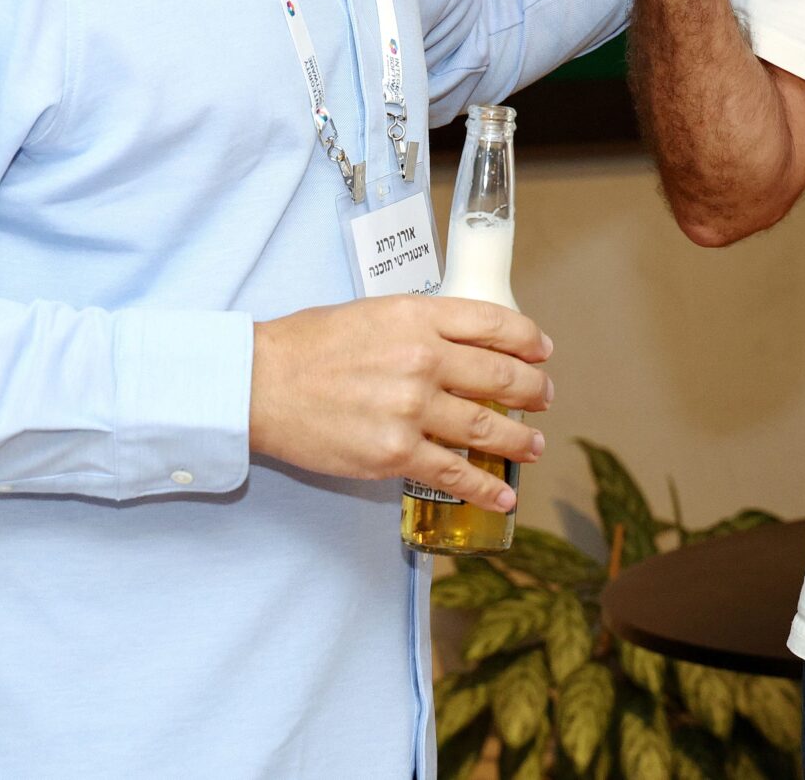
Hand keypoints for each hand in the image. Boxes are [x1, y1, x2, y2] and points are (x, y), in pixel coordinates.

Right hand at [248, 295, 551, 510]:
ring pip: (486, 426)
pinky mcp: (395, 453)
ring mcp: (412, 409)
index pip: (494, 323)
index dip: (528, 340)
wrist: (260, 384)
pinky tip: (504, 492)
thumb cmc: (307, 345)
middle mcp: (424, 359)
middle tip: (544, 397)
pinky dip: (485, 485)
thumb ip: (419, 325)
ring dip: (520, 439)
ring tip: (536, 445)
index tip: (542, 351)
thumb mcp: (372, 312)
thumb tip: (458, 342)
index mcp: (419, 317)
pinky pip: (453, 472)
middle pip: (500, 375)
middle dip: (532, 389)